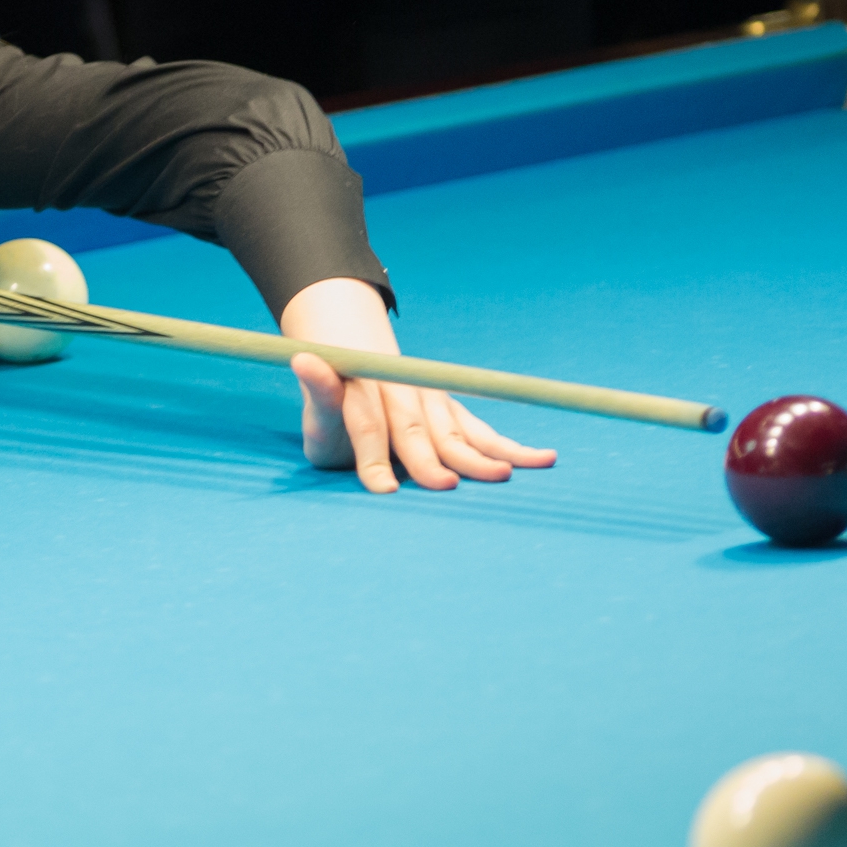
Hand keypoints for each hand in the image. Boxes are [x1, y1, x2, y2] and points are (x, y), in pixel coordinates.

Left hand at [279, 277, 557, 493]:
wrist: (365, 376)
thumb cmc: (336, 413)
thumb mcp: (318, 410)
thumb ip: (318, 391)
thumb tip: (303, 357)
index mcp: (365, 391)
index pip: (368, 424)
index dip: (373, 457)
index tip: (384, 489)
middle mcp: (405, 394)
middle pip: (417, 430)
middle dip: (432, 460)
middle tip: (447, 486)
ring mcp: (434, 404)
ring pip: (458, 433)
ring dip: (483, 454)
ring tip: (505, 474)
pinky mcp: (455, 415)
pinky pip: (485, 434)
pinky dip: (512, 448)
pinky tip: (543, 458)